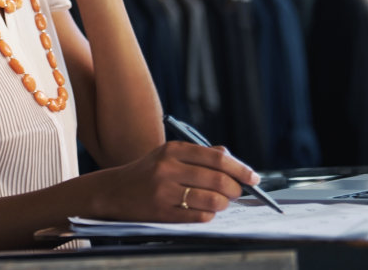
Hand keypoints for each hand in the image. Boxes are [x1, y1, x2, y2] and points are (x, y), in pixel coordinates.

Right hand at [94, 141, 260, 222]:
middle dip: (235, 189)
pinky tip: (204, 211)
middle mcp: (168, 168)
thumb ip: (200, 154)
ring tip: (220, 202)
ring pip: (212, 201)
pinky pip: (200, 217)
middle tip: (237, 192)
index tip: (253, 177)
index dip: (240, 169)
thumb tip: (232, 159)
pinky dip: (209, 215)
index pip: (217, 158)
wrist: (114, 191)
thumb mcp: (169, 155)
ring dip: (223, 204)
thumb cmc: (148, 172)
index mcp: (173, 150)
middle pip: (218, 180)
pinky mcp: (163, 212)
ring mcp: (164, 191)